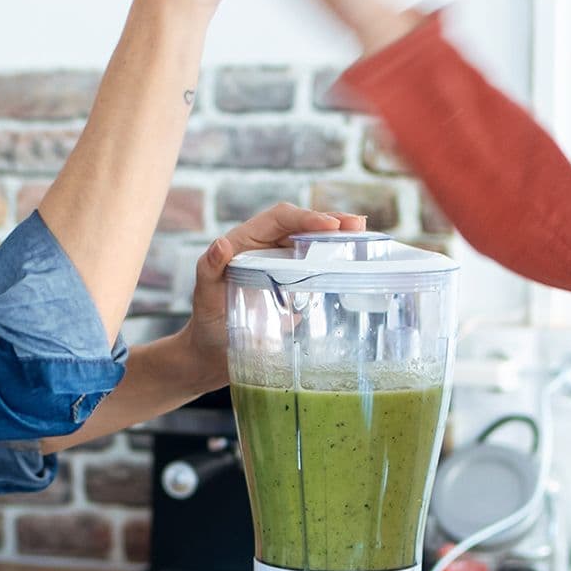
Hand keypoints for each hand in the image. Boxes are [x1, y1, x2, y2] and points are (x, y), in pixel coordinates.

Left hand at [175, 203, 362, 382]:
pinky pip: (318, 268)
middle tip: (359, 226)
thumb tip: (221, 243)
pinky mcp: (295, 286)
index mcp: (247, 241)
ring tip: (365, 239)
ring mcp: (283, 267)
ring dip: (340, 239)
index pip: (280, 218)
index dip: (305, 217)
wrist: (213, 353)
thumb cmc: (206, 321)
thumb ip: (210, 268)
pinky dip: (338, 263)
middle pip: (303, 226)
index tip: (329, 226)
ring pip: (315, 244)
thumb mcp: (205, 294)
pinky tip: (358, 265)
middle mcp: (267, 248)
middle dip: (332, 222)